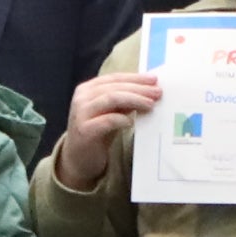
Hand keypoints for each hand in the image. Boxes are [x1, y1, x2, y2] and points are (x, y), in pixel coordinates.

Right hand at [55, 70, 163, 189]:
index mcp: (88, 89)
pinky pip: (107, 120)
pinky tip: (132, 121)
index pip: (114, 78)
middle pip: (115, 87)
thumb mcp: (111, 112)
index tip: (154, 80)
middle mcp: (82, 98)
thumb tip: (148, 91)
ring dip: (134, 100)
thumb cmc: (98, 133)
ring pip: (111, 99)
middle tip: (157, 92)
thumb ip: (124, 101)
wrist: (78, 159)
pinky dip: (121, 118)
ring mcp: (81, 113)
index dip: (135, 78)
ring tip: (150, 104)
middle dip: (138, 88)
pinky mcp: (84, 130)